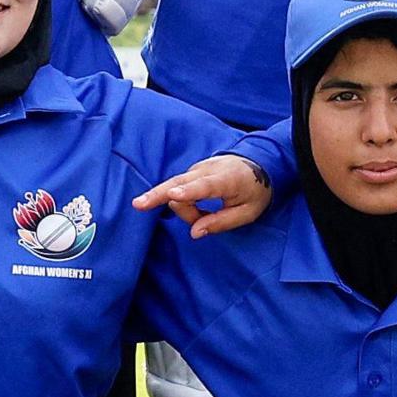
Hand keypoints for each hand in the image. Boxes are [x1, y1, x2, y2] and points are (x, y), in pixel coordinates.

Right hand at [132, 155, 271, 235]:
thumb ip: (221, 223)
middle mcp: (208, 170)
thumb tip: (194, 233)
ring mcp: (198, 168)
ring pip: (177, 189)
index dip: (188, 192)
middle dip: (158, 194)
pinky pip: (180, 189)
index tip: (172, 196)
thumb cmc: (254, 191)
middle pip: (179, 183)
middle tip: (138, 204)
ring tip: (200, 219)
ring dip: (184, 209)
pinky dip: (184, 203)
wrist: (259, 163)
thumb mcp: (247, 213)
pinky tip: (196, 210)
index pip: (205, 186)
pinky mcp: (192, 171)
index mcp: (227, 179)